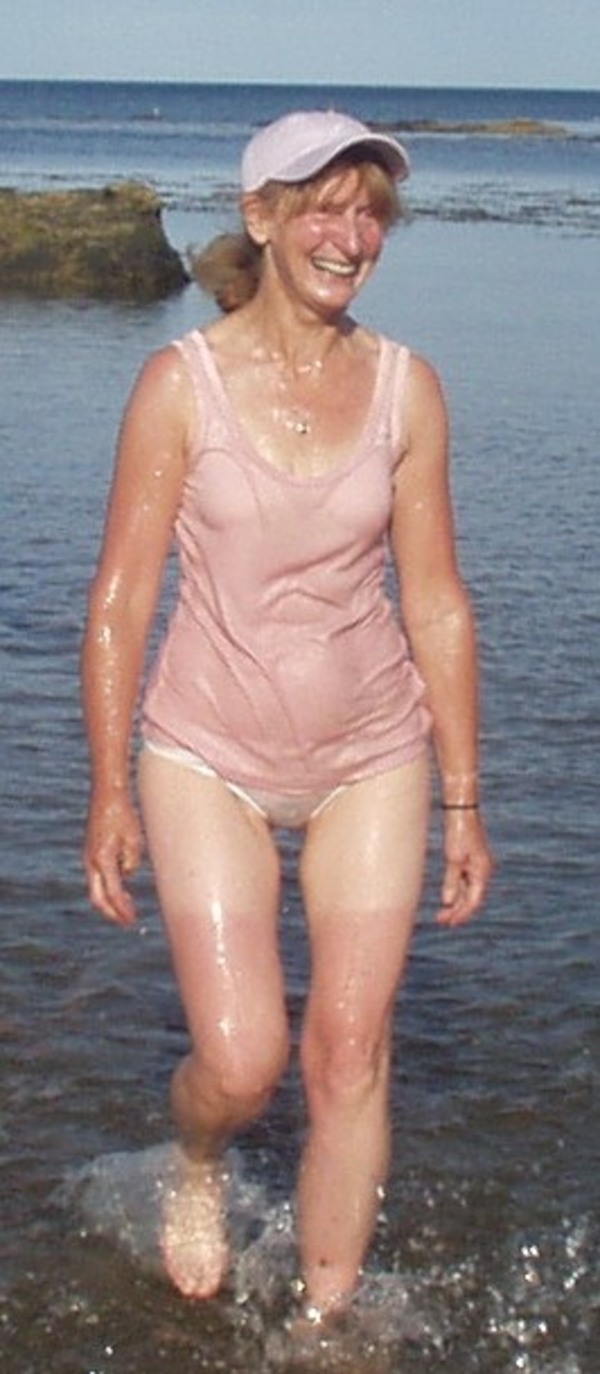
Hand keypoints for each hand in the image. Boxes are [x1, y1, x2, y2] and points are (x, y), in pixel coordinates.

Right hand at [84, 788, 143, 925]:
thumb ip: (131, 862)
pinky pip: (98, 877)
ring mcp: (89, 857)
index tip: (133, 920)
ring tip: (129, 906)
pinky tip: (123, 886)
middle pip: (97, 898)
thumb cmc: (123, 814)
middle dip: (111, 913)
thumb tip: (127, 875)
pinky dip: (108, 887)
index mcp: (102, 860)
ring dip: (111, 900)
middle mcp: (91, 861)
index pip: (112, 893)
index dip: (122, 910)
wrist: (107, 793)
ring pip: (96, 888)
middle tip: (127, 921)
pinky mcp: (91, 852)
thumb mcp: (134, 839)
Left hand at [436, 809, 494, 926]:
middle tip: (441, 921)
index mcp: (482, 871)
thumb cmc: (458, 831)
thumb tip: (448, 902)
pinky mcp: (470, 859)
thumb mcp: (454, 857)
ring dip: (456, 903)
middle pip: (472, 898)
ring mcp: (477, 865)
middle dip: (457, 911)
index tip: (448, 923)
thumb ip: (451, 881)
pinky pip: (465, 881)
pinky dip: (456, 891)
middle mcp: (483, 871)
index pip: (473, 901)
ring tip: (442, 914)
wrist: (461, 809)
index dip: (461, 914)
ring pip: (468, 891)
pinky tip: (447, 898)